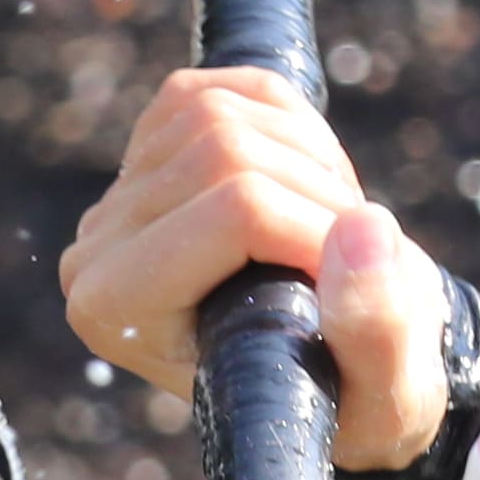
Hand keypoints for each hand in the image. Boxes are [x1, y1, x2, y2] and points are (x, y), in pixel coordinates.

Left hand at [61, 66, 455, 473]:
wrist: (336, 365)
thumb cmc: (352, 391)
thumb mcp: (383, 387)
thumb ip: (376, 327)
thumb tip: (363, 229)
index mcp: (118, 313)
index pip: (233, 212)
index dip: (315, 224)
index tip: (359, 273)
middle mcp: (96, 250)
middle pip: (223, 149)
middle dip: (318, 186)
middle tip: (358, 248)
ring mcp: (119, 192)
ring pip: (223, 110)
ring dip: (311, 155)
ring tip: (337, 224)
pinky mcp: (152, 145)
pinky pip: (224, 88)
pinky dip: (289, 121)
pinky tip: (309, 183)